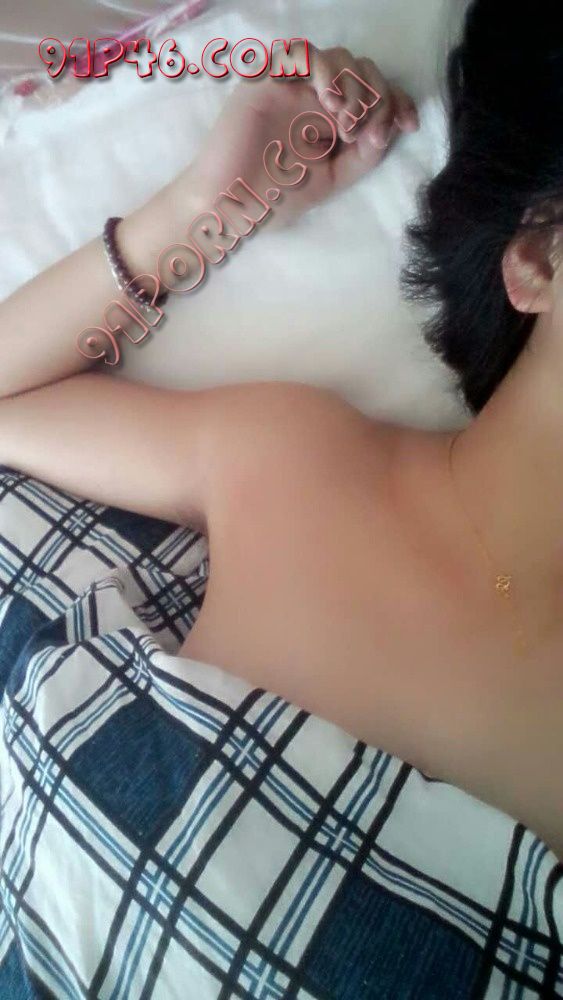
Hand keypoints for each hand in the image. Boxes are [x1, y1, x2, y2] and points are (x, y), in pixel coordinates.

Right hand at [169, 43, 418, 228]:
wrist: (232, 205)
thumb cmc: (276, 199)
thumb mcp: (334, 181)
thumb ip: (365, 156)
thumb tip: (390, 126)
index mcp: (332, 123)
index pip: (375, 95)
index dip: (398, 102)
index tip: (408, 125)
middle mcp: (315, 100)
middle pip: (364, 71)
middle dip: (376, 98)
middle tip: (361, 134)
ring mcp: (293, 88)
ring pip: (341, 57)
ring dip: (355, 86)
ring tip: (345, 122)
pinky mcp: (269, 80)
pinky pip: (303, 52)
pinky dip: (325, 68)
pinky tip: (329, 99)